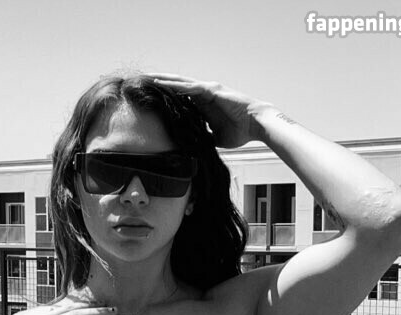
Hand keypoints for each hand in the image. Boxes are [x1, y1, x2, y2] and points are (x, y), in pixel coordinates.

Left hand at [152, 74, 273, 148]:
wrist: (256, 125)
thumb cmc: (240, 132)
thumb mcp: (216, 138)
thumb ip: (204, 138)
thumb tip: (194, 150)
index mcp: (204, 105)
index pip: (182, 98)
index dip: (168, 97)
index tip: (152, 98)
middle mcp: (204, 94)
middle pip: (179, 87)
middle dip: (162, 84)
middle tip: (144, 81)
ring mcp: (208, 90)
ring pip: (182, 83)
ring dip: (166, 81)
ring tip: (150, 78)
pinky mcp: (213, 91)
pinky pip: (191, 87)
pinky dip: (178, 85)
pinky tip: (164, 84)